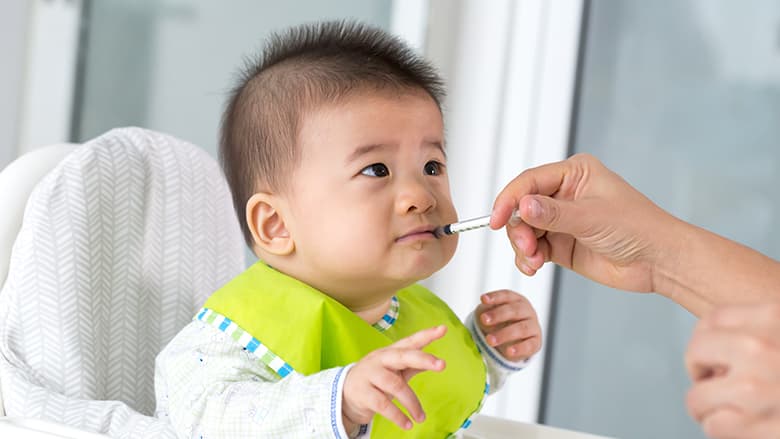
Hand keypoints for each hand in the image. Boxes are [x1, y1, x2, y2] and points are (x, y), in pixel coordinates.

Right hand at [342, 325, 446, 432]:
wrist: (345, 392)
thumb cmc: (376, 379)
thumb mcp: (395, 370)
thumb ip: (414, 365)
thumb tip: (436, 362)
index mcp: (391, 352)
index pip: (410, 341)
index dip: (426, 335)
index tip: (443, 329)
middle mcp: (381, 359)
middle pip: (403, 356)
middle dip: (423, 359)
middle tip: (442, 365)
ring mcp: (370, 374)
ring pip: (395, 385)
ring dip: (412, 403)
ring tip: (421, 417)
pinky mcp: (363, 392)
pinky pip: (383, 404)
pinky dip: (397, 416)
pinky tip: (407, 424)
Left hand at [476, 290, 540, 361]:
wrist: (510, 342)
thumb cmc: (499, 323)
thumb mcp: (490, 315)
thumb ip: (486, 313)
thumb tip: (483, 316)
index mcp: (516, 300)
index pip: (507, 295)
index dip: (495, 297)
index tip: (483, 299)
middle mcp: (527, 311)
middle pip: (515, 310)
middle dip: (498, 315)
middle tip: (483, 320)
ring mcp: (533, 326)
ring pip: (521, 328)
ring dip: (504, 334)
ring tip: (489, 340)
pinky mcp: (536, 342)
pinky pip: (529, 345)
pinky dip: (519, 348)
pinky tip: (508, 352)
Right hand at [490, 153, 678, 292]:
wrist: (659, 261)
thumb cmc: (638, 228)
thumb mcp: (591, 217)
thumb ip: (553, 213)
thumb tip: (522, 206)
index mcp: (574, 174)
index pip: (529, 182)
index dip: (509, 200)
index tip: (496, 219)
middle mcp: (564, 194)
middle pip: (521, 208)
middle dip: (518, 229)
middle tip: (527, 247)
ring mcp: (562, 220)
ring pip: (524, 230)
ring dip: (523, 246)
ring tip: (534, 261)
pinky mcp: (561, 244)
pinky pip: (533, 248)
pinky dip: (528, 258)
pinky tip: (534, 266)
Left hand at [685, 303, 779, 437]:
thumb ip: (765, 331)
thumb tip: (726, 343)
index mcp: (775, 318)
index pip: (714, 318)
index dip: (708, 339)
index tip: (714, 353)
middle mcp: (760, 349)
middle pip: (696, 352)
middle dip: (702, 372)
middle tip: (719, 384)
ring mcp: (755, 388)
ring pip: (697, 396)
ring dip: (711, 408)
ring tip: (735, 411)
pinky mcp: (753, 425)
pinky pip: (714, 426)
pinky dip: (725, 431)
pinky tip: (747, 429)